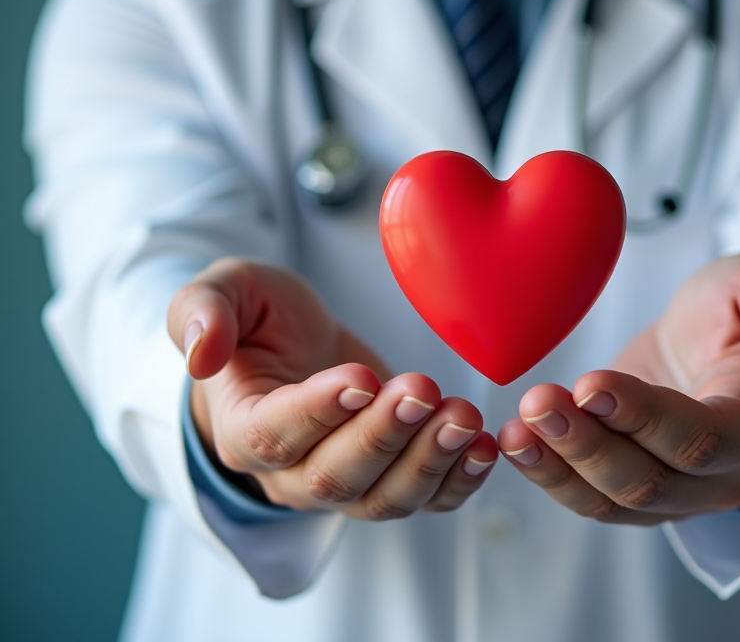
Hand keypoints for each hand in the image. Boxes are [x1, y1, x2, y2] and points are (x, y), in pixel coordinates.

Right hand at [167, 258, 497, 518]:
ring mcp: (343, 484)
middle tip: (422, 389)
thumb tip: (199, 354)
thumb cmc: (260, 322)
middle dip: (384, 435)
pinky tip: (486, 448)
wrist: (294, 348)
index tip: (360, 378)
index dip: (317, 412)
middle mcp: (290, 473)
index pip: (273, 435)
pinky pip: (425, 501)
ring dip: (428, 462)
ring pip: (383, 498)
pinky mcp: (389, 478)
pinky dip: (459, 483)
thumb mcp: (226, 292)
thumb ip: (203, 312)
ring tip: (463, 418)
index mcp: (242, 426)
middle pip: (335, 477)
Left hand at [497, 253, 739, 524]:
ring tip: (516, 430)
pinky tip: (515, 443)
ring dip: (560, 470)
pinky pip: (590, 498)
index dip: (646, 419)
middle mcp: (719, 474)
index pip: (702, 439)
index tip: (591, 385)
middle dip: (588, 447)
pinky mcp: (633, 489)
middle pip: (650, 481)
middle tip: (537, 404)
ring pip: (614, 502)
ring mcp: (675, 492)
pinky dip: (550, 476)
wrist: (712, 343)